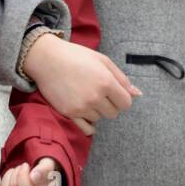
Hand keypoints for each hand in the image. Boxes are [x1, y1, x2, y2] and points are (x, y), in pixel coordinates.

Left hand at [0, 157, 62, 185]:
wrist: (42, 174)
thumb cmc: (45, 169)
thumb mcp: (49, 164)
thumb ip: (44, 169)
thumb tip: (33, 177)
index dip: (22, 175)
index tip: (26, 165)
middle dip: (16, 172)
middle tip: (23, 166)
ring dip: (10, 175)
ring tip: (18, 170)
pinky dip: (2, 183)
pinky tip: (10, 178)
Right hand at [23, 34, 140, 134]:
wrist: (47, 59)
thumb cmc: (77, 56)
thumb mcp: (103, 61)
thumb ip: (122, 79)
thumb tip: (138, 94)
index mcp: (106, 82)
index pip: (126, 103)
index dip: (122, 98)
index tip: (114, 92)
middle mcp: (95, 97)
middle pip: (113, 113)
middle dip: (110, 104)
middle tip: (99, 92)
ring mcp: (81, 107)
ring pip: (99, 118)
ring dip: (97, 110)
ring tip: (86, 95)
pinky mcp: (69, 113)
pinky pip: (87, 129)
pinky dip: (89, 124)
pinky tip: (86, 113)